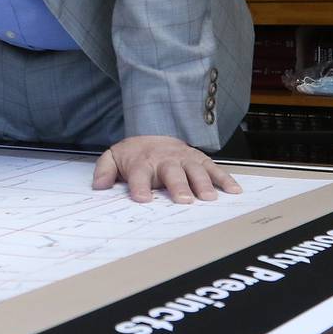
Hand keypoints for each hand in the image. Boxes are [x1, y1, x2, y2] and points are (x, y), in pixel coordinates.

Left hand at [92, 134, 241, 203]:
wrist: (153, 134)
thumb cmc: (136, 154)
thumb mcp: (114, 157)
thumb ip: (105, 170)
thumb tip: (99, 186)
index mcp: (142, 162)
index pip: (138, 174)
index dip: (139, 186)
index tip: (142, 199)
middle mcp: (164, 160)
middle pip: (171, 172)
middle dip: (178, 185)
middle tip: (183, 199)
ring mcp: (184, 158)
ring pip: (195, 169)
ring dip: (202, 183)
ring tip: (208, 197)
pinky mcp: (199, 159)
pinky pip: (214, 168)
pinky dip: (225, 179)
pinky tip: (233, 191)